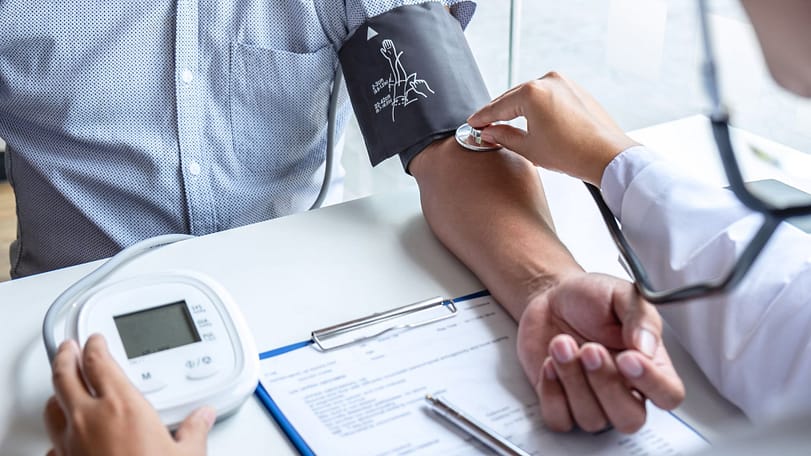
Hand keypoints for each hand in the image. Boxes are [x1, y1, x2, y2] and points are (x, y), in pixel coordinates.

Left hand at [44, 335, 214, 455]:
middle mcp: (89, 418)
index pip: (100, 362)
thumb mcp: (188, 454)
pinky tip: (62, 437)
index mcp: (122, 405)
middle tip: (68, 347)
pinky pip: (51, 443)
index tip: (95, 340)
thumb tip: (204, 417)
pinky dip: (56, 434)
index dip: (95, 346)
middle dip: (65, 356)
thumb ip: (195, 430)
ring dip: (57, 391)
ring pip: (52, 406)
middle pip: (65, 375)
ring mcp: (70, 443)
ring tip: (63, 386)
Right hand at [467, 72, 638, 185]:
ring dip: (518, 109)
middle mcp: (548, 81)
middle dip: (499, 113)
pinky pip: (548, 96)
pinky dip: (536, 107)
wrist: (607, 156)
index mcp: (532, 92)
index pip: (498, 106)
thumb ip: (503, 136)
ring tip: (505, 126)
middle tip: (485, 126)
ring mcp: (565, 83)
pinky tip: (530, 120)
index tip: (473, 123)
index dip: (483, 117)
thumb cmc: (573, 153)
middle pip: (513, 97)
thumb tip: (490, 132)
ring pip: (531, 95)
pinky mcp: (576, 90)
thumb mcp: (529, 148)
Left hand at [516, 273, 683, 432]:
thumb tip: (648, 346)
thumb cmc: (590, 298)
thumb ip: (640, 318)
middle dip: (606, 384)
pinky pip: (559, 419)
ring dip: (573, 380)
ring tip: (561, 343)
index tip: (628, 358)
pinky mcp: (560, 403)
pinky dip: (552, 393)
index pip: (668, 395)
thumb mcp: (621, 294)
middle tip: (589, 349)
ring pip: (592, 419)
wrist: (550, 296)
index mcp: (649, 365)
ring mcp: (592, 400)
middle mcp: (624, 389)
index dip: (652, 384)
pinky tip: (549, 363)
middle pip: (629, 419)